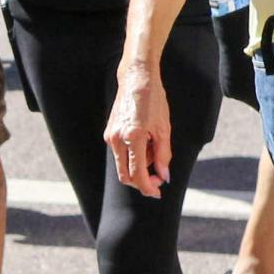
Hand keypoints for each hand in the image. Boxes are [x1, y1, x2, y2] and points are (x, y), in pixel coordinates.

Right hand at [106, 67, 173, 198]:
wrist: (136, 80)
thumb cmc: (153, 101)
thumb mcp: (164, 129)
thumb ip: (163, 155)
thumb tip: (164, 176)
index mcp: (132, 138)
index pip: (137, 174)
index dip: (148, 187)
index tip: (157, 192)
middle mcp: (116, 139)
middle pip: (125, 175)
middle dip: (142, 181)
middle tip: (159, 178)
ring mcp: (110, 136)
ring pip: (123, 164)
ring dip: (139, 166)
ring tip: (154, 150)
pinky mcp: (109, 133)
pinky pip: (121, 153)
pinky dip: (133, 156)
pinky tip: (145, 144)